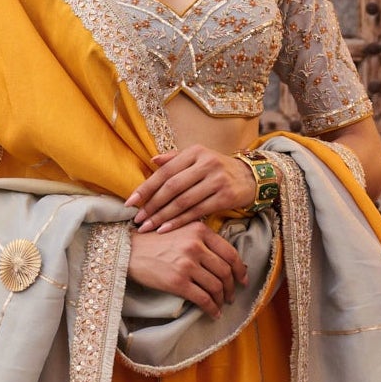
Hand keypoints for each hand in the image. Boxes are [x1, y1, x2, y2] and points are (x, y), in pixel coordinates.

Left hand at [125, 144, 255, 232]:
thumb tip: (152, 160)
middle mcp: (206, 163)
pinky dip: (180, 221)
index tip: (130, 202)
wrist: (250, 177)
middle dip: (152, 205)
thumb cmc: (217, 169)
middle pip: (172, 187)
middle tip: (137, 219)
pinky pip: (197, 212)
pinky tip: (166, 229)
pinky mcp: (226, 196)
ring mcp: (217, 180)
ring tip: (148, 227)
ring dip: (163, 216)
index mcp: (195, 152)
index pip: (165, 171)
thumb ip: (175, 159)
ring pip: (183, 201)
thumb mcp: (198, 158)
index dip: (146, 188)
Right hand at [126, 221, 248, 318]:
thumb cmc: (154, 242)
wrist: (128, 251)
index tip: (243, 279)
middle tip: (232, 296)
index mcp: (200, 231)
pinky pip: (203, 299)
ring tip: (221, 305)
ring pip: (216, 287)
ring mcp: (187, 265)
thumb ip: (202, 239)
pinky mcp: (177, 282)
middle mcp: (195, 246)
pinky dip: (211, 308)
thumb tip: (227, 260)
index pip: (230, 253)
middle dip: (232, 287)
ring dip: (222, 300)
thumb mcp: (181, 230)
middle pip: (225, 271)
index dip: (240, 269)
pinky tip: (213, 313)